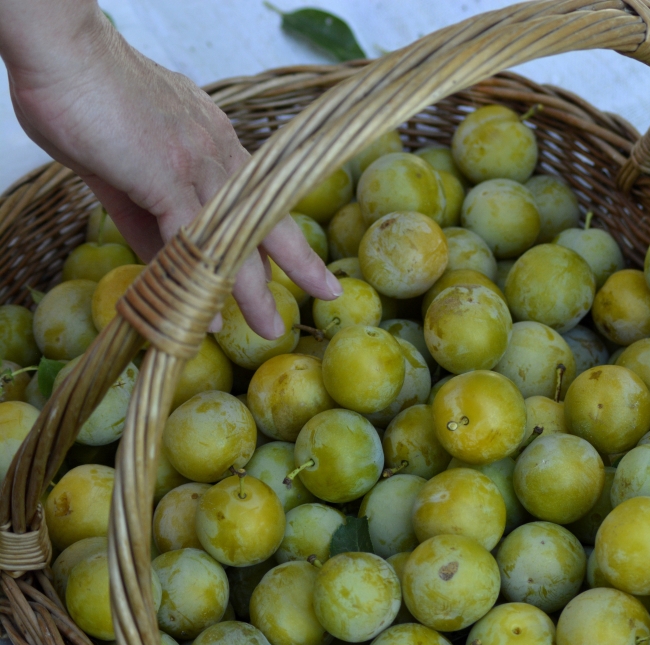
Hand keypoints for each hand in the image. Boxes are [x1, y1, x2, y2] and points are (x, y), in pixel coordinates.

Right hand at [1, 1, 340, 338]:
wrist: (63, 52)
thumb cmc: (85, 99)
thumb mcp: (125, 165)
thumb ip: (146, 214)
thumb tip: (164, 262)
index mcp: (214, 143)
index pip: (256, 199)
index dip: (278, 234)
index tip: (294, 262)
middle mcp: (218, 153)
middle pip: (270, 215)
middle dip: (301, 259)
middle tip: (328, 290)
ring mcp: (197, 163)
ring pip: (237, 237)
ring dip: (251, 290)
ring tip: (268, 327)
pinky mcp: (167, 174)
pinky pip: (190, 240)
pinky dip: (198, 280)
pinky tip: (205, 313)